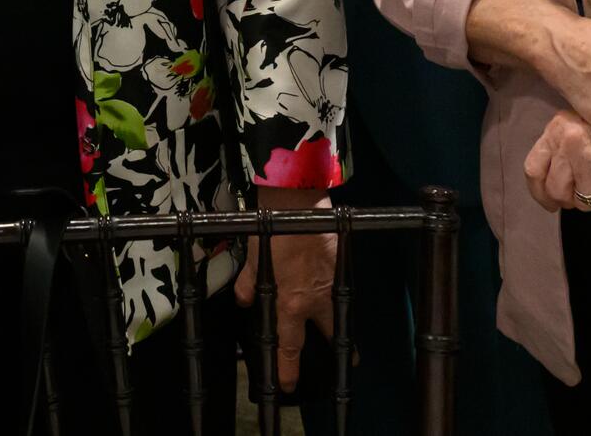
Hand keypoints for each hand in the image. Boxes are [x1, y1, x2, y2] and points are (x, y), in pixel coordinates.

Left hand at [234, 187, 334, 391]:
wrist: (298, 204)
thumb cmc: (272, 235)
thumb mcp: (252, 262)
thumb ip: (248, 285)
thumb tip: (245, 300)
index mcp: (290, 304)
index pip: (290, 346)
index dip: (288, 368)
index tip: (290, 385)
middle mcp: (315, 299)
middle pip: (330, 332)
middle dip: (339, 350)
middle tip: (345, 362)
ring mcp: (331, 282)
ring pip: (340, 309)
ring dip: (341, 319)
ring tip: (345, 328)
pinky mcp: (340, 264)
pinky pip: (340, 284)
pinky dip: (337, 290)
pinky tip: (335, 288)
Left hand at [523, 110, 590, 211]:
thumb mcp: (579, 124)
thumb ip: (562, 148)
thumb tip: (552, 184)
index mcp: (556, 129)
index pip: (532, 169)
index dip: (539, 192)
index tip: (550, 203)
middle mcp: (569, 143)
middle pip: (555, 190)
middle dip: (569, 201)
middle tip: (587, 197)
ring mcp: (590, 159)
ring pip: (582, 201)